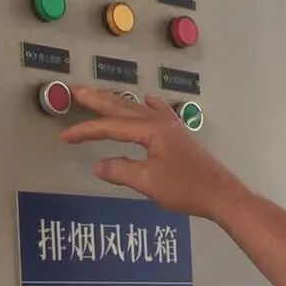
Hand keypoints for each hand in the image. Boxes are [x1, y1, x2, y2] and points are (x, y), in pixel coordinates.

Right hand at [59, 87, 242, 219]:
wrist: (221, 194)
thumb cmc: (186, 189)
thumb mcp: (148, 182)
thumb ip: (120, 171)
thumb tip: (98, 165)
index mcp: (151, 130)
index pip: (110, 127)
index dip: (85, 131)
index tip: (64, 136)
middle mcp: (160, 122)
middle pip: (122, 107)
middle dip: (97, 99)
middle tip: (74, 90)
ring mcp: (172, 127)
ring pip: (137, 108)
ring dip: (116, 101)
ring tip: (98, 95)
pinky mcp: (179, 136)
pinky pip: (158, 113)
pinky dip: (146, 106)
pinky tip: (147, 99)